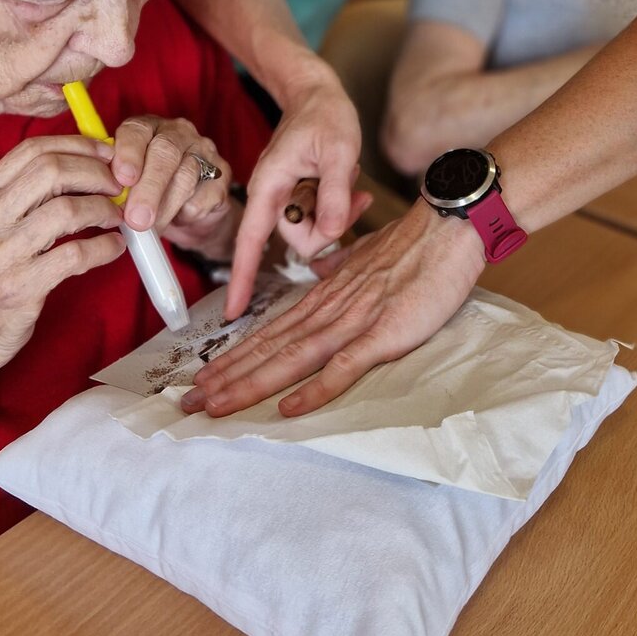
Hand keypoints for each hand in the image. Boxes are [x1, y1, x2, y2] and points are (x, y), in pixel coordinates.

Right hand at [0, 136, 127, 382]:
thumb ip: (17, 196)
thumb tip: (73, 167)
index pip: (31, 150)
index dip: (76, 145)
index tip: (104, 152)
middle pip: (52, 171)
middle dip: (95, 173)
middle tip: (118, 185)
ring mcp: (2, 254)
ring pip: (67, 210)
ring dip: (104, 210)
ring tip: (117, 217)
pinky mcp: (20, 287)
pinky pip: (75, 255)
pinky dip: (104, 247)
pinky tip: (114, 247)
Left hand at [108, 114, 237, 259]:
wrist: (188, 211)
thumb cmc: (150, 193)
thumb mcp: (128, 185)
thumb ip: (119, 185)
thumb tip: (107, 202)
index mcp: (148, 128)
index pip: (137, 130)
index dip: (128, 153)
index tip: (122, 179)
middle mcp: (178, 132)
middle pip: (165, 152)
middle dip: (148, 188)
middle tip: (136, 218)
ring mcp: (204, 151)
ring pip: (186, 176)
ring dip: (166, 208)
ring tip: (151, 229)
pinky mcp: (222, 175)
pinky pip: (205, 195)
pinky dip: (188, 213)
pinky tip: (178, 219)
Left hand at [183, 198, 485, 416]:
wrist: (448, 228)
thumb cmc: (413, 246)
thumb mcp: (366, 258)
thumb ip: (342, 272)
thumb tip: (324, 274)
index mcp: (324, 296)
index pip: (270, 331)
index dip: (235, 357)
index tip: (205, 377)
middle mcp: (329, 309)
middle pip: (269, 347)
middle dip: (227, 377)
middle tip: (188, 402)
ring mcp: (354, 320)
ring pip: (292, 358)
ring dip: (251, 384)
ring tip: (216, 404)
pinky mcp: (383, 333)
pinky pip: (343, 366)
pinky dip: (314, 389)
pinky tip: (289, 408)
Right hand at [228, 70, 368, 319]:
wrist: (317, 91)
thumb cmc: (325, 114)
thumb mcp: (339, 151)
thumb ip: (336, 192)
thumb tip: (334, 232)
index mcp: (270, 185)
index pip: (251, 241)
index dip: (243, 279)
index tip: (231, 315)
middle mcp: (271, 195)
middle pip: (297, 239)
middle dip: (329, 227)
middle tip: (354, 193)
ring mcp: (283, 195)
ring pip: (311, 229)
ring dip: (337, 212)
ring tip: (353, 180)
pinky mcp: (296, 194)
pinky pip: (317, 216)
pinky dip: (337, 205)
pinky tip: (351, 182)